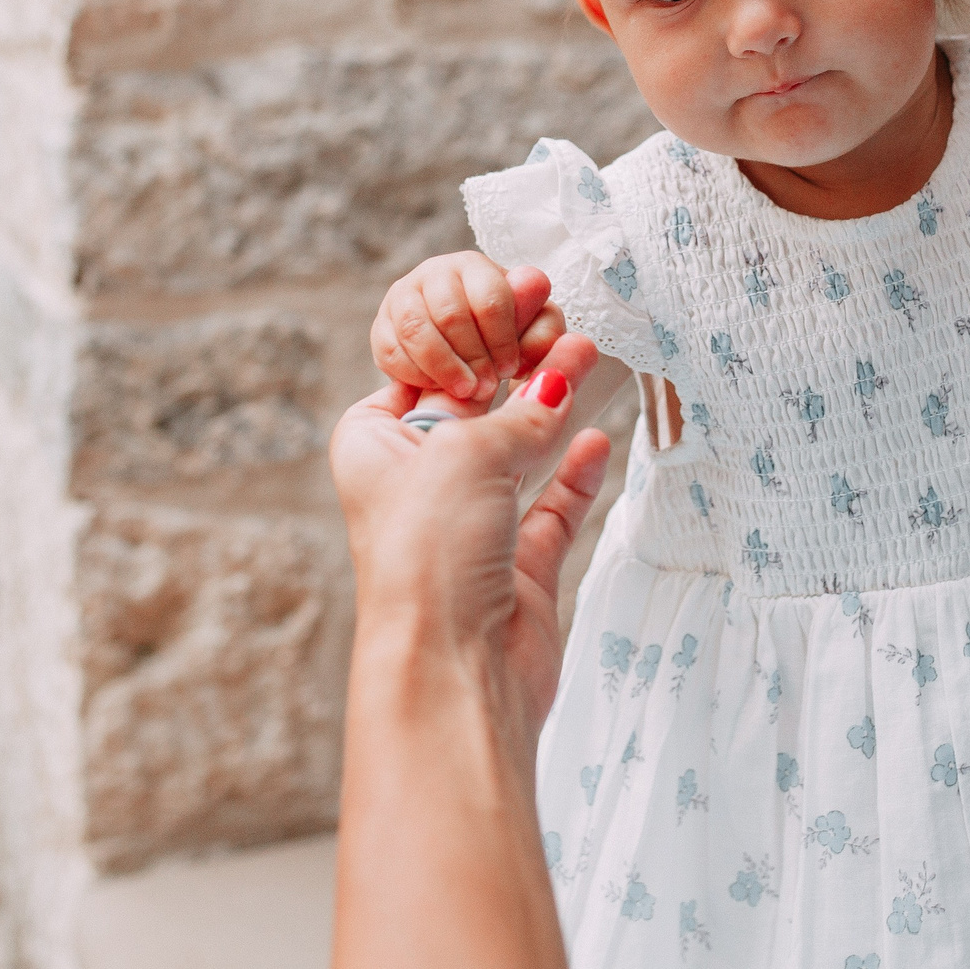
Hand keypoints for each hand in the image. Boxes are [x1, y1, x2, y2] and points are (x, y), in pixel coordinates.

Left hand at [330, 332, 610, 728]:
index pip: (426, 372)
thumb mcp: (466, 454)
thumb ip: (519, 416)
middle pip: (476, 409)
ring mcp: (469, 526)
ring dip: (554, 407)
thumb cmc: (427, 558)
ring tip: (588, 355)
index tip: (517, 298)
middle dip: (519, 365)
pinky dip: (574, 470)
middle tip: (561, 320)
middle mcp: (417, 485)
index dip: (472, 335)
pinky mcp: (517, 566)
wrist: (454, 670)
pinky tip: (594, 435)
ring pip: (519, 451)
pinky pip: (552, 505)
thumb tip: (556, 384)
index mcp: (374, 446)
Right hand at [373, 251, 566, 401]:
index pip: (490, 299)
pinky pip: (391, 350)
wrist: (465, 360)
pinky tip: (436, 388)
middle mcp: (436, 272)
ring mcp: (404, 297)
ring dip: (444, 367)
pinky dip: (416, 375)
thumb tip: (534, 287)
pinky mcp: (381, 327)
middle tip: (487, 388)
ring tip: (464, 391)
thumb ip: (541, 320)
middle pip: (452, 315)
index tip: (511, 370)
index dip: (502, 340)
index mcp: (477, 268)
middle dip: (473, 358)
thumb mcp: (533, 333)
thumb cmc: (505, 342)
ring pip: (417, 329)